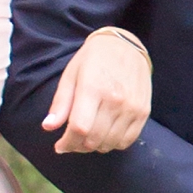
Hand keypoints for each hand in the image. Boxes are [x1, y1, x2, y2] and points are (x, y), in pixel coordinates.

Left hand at [44, 29, 150, 154]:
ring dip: (95, 147)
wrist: (126, 46)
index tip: (60, 146)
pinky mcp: (143, 112)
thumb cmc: (93, 59)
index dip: (67, 143)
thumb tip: (48, 127)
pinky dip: (113, 144)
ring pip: (110, 143)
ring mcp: (132, 107)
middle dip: (78, 146)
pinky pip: (127, 141)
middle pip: (94, 139)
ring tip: (87, 138)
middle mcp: (115, 100)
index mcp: (93, 88)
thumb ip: (61, 102)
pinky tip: (105, 135)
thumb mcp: (71, 75)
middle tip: (72, 142)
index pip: (79, 128)